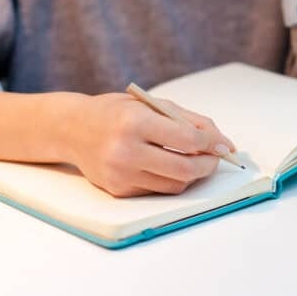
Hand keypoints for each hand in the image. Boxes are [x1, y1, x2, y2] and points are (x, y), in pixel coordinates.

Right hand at [66, 93, 235, 197]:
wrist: (72, 129)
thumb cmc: (117, 112)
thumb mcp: (152, 105)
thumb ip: (191, 121)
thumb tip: (224, 143)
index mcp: (135, 121)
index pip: (186, 140)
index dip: (212, 144)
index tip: (224, 146)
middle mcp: (125, 150)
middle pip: (184, 170)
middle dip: (208, 166)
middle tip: (215, 159)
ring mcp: (120, 173)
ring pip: (174, 185)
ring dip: (193, 175)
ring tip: (195, 161)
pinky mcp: (118, 190)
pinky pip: (157, 190)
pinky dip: (170, 180)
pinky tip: (169, 167)